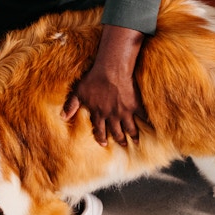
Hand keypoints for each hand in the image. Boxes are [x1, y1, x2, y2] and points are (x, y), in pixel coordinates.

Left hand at [61, 25, 145, 146]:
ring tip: (136, 141)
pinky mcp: (134, 104)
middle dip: (119, 139)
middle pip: (116, 131)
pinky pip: (142, 115)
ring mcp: (124, 111)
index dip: (101, 137)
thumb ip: (70, 105)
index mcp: (98, 114)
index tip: (103, 144)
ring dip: (133, 135)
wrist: (111, 70)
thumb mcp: (78, 92)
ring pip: (129, 127)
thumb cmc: (93, 79)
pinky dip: (147, 122)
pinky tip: (152, 127)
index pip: (99, 129)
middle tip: (122, 144)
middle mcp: (111, 116)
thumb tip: (62, 117)